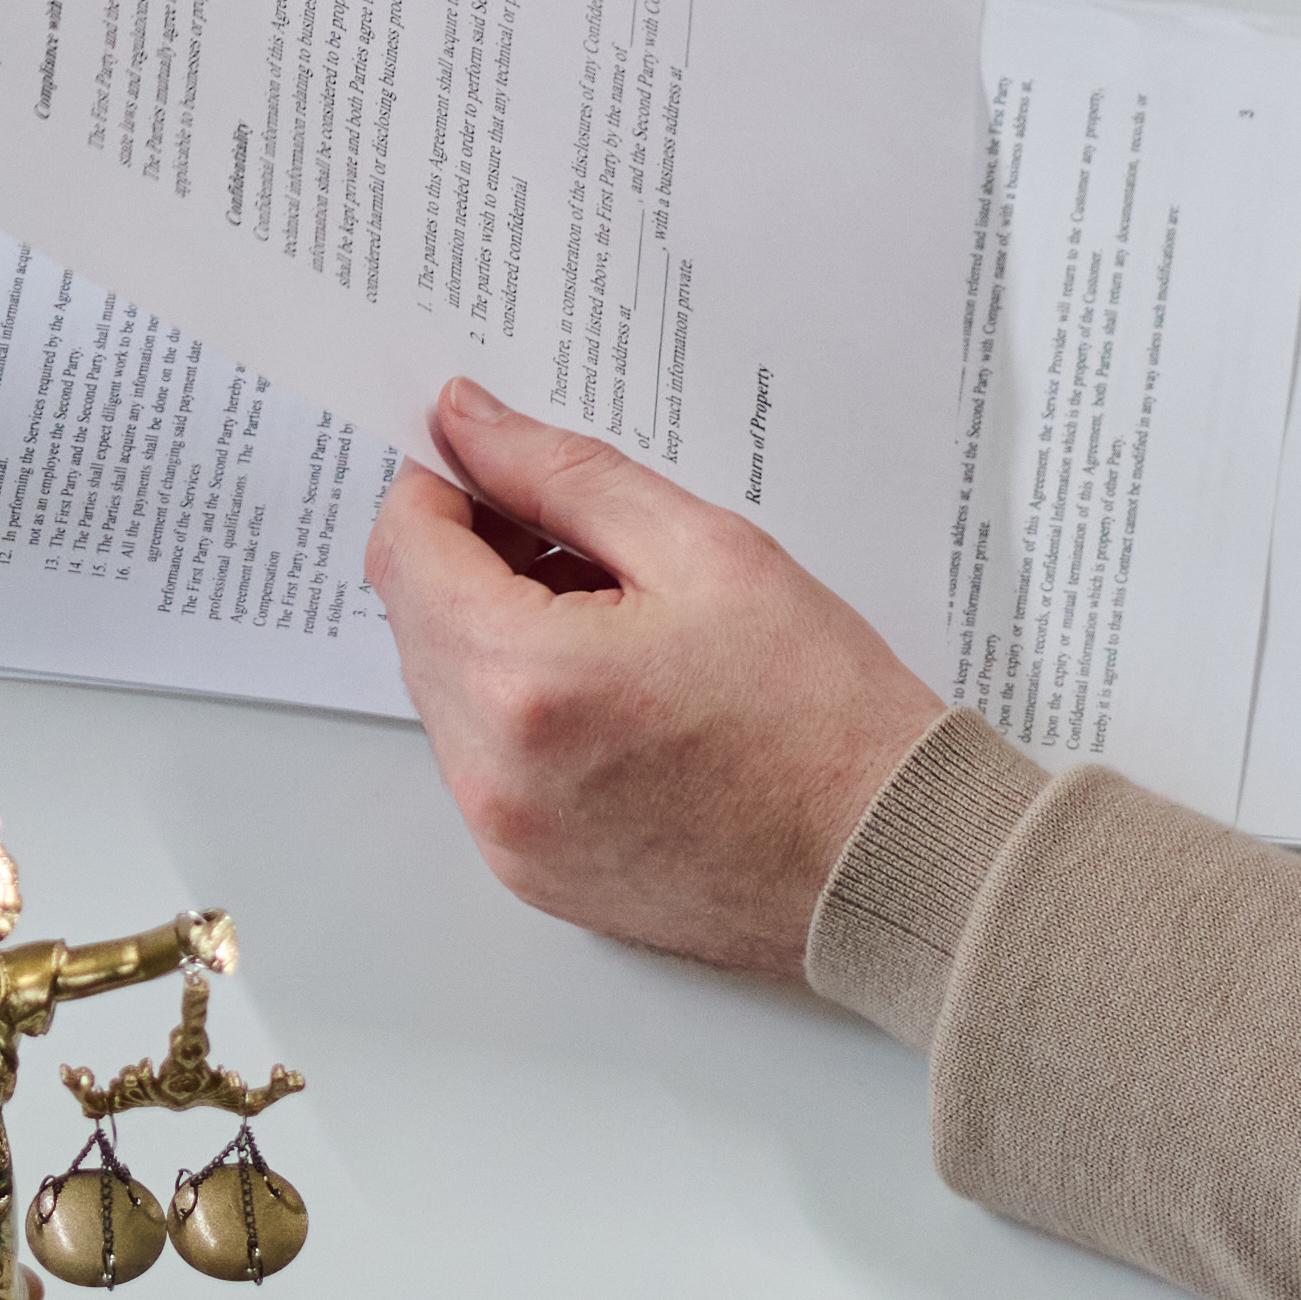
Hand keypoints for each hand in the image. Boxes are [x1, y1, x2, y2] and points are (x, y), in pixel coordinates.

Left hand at [366, 383, 955, 982]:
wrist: (894, 863)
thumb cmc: (824, 714)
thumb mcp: (701, 548)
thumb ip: (561, 474)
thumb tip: (467, 423)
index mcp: (524, 683)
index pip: (406, 548)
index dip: (442, 485)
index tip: (492, 462)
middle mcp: (492, 776)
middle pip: (414, 620)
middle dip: (472, 558)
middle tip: (578, 539)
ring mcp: (508, 839)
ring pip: (446, 691)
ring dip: (496, 633)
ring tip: (616, 618)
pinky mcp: (534, 876)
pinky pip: (484, 762)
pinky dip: (522, 710)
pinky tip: (616, 691)